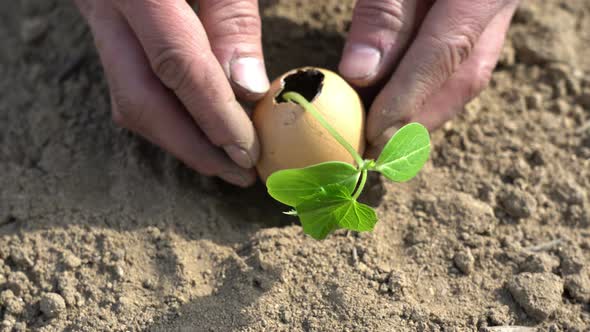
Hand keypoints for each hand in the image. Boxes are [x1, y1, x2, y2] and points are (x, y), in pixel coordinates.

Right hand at [73, 0, 269, 186]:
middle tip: (237, 173)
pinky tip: (200, 132)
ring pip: (132, 103)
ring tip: (225, 162)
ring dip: (181, 141)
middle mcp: (105, 11)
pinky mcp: (108, 34)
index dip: (214, 116)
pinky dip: (169, 119)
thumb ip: (232, 18)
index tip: (248, 151)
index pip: (178, 66)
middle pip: (143, 101)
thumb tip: (248, 89)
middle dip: (194, 147)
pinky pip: (131, 90)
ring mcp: (99, 24)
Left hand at [338, 0, 519, 154]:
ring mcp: (496, 17)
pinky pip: (458, 67)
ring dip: (422, 115)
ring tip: (381, 139)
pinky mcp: (482, 24)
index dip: (407, 99)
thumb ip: (384, 12)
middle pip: (460, 79)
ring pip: (462, 79)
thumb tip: (359, 73)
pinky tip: (397, 108)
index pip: (444, 53)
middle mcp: (499, 6)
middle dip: (416, 122)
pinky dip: (426, 93)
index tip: (372, 134)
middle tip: (374, 152)